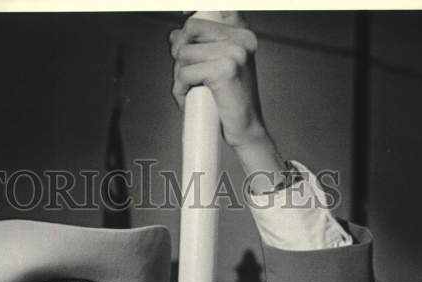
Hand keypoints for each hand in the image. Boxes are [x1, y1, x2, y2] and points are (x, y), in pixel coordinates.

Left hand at [170, 13, 266, 147]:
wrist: (246, 130)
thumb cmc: (232, 103)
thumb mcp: (217, 68)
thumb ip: (199, 48)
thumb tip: (175, 35)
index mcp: (242, 35)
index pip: (216, 9)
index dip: (194, 15)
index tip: (184, 23)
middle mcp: (241, 39)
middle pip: (191, 28)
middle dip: (179, 51)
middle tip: (183, 72)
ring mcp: (234, 53)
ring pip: (184, 53)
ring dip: (178, 76)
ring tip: (190, 91)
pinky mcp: (224, 70)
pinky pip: (185, 73)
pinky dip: (181, 89)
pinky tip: (190, 99)